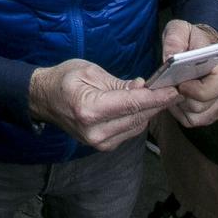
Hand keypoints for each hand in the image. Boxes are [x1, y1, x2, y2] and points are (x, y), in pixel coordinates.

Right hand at [28, 58, 178, 150]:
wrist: (42, 100)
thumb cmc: (63, 79)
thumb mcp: (90, 71)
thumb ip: (118, 83)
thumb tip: (142, 87)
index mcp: (90, 110)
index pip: (132, 104)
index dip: (156, 98)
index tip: (174, 90)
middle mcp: (96, 131)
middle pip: (138, 117)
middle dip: (157, 103)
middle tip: (173, 89)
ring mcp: (99, 142)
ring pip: (136, 126)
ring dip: (149, 111)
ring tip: (159, 95)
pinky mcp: (102, 146)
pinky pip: (129, 132)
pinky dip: (138, 118)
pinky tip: (142, 105)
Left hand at [161, 21, 217, 128]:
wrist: (202, 46)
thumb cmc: (192, 39)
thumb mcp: (180, 30)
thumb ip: (174, 41)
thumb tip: (169, 58)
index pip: (206, 93)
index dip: (188, 90)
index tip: (177, 82)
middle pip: (197, 108)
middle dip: (179, 98)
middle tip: (170, 84)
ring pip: (194, 118)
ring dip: (179, 107)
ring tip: (173, 90)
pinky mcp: (211, 114)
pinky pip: (191, 121)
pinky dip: (181, 113)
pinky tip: (177, 97)